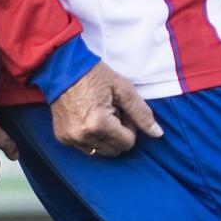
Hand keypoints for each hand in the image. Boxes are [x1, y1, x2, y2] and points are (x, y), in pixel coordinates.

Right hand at [48, 62, 164, 157]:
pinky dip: (91, 137)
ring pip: (100, 151)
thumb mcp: (124, 90)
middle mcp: (83, 136)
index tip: (122, 110)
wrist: (62, 69)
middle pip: (114, 150)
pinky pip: (85, 147)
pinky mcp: (62, 137)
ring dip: (105, 137)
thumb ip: (142, 114)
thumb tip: (158, 134)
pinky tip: (87, 118)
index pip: (127, 143)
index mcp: (99, 124)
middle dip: (118, 134)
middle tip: (112, 113)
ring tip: (100, 115)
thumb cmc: (95, 76)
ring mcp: (70, 138)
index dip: (129, 127)